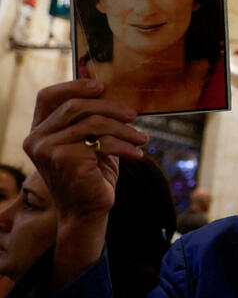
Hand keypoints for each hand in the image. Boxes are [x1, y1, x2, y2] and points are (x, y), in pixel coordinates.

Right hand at [23, 80, 147, 224]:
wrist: (87, 211)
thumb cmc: (91, 173)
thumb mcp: (89, 141)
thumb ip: (91, 118)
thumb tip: (108, 88)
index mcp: (39, 130)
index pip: (48, 96)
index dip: (74, 86)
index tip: (102, 86)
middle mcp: (37, 138)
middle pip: (76, 106)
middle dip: (110, 107)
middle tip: (134, 115)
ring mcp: (48, 149)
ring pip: (94, 123)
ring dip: (124, 130)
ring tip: (142, 139)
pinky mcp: (65, 159)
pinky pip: (103, 141)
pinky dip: (126, 146)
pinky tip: (137, 154)